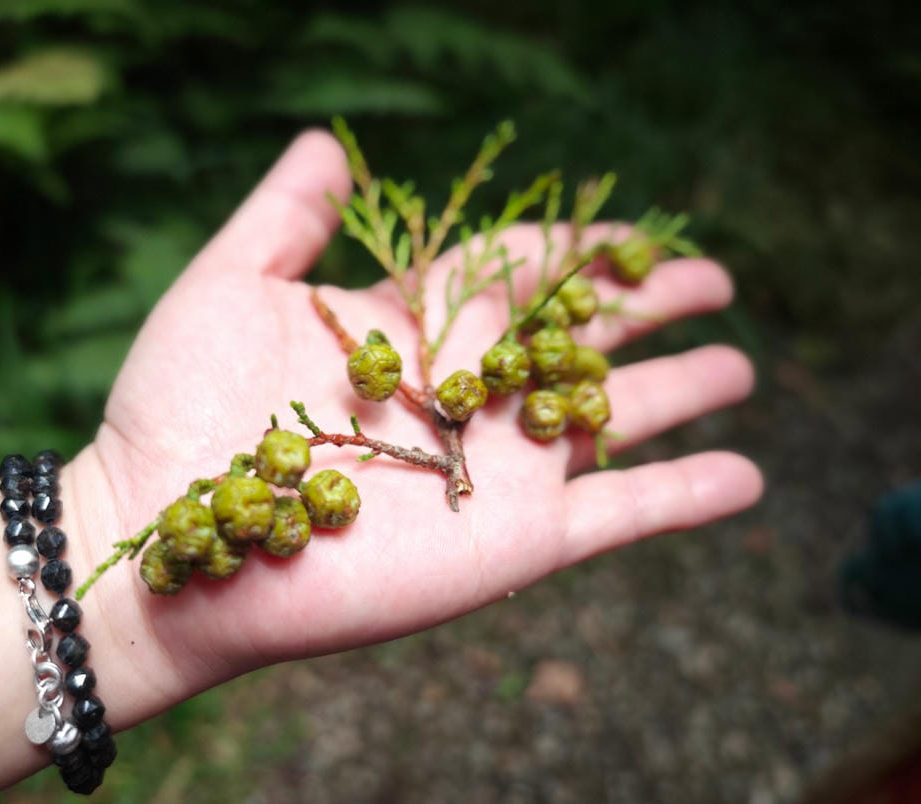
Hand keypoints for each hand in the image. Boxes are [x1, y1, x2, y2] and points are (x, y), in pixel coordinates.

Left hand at [71, 132, 762, 722]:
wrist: (174, 536)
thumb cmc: (177, 407)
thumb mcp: (228, 284)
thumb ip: (285, 217)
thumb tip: (328, 144)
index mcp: (413, 327)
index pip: (522, 272)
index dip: (583, 250)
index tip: (638, 235)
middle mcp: (465, 395)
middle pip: (580, 338)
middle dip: (647, 309)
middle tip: (715, 281)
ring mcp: (495, 470)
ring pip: (612, 419)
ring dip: (679, 393)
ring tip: (738, 367)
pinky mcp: (515, 542)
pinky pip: (620, 514)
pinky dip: (684, 496)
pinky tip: (746, 477)